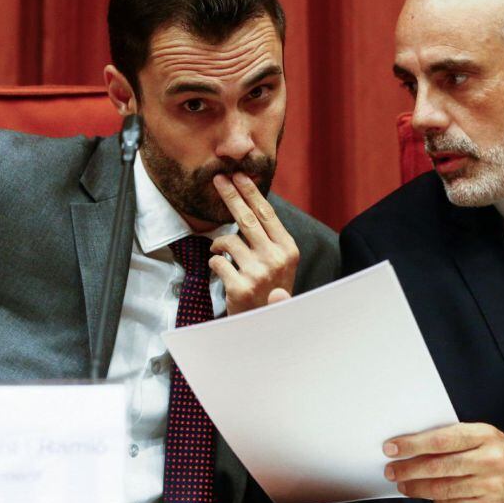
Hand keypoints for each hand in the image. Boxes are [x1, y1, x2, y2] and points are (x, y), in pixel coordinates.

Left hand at [209, 172, 299, 314]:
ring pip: (228, 241)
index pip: (266, 213)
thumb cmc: (270, 292)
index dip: (250, 192)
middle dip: (230, 195)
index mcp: (288, 249)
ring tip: (223, 254)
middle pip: (246, 218)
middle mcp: (276, 258)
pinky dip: (215, 263)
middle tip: (218, 179)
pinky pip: (217, 262)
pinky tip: (223, 273)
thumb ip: (268, 239)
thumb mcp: (280, 263)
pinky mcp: (240, 287)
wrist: (269, 327)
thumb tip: (249, 205)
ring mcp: (258, 273)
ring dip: (220, 244)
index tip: (238, 175)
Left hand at [383, 423, 503, 502]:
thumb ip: (454, 438)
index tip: (392, 447)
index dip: (413, 444)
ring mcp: (490, 485)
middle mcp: (489, 460)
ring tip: (403, 483)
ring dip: (417, 487)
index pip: (441, 439)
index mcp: (484, 435)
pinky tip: (427, 495)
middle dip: (409, 469)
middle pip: (439, 467)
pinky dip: (436, 500)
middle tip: (391, 470)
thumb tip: (415, 445)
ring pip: (443, 489)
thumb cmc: (503, 452)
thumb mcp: (483, 434)